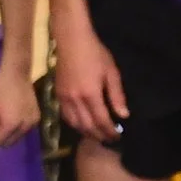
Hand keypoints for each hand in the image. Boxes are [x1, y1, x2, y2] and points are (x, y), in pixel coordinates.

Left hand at [0, 70, 41, 149]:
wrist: (17, 75)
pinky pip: (25, 130)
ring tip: (4, 115)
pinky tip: (13, 113)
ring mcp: (33, 123)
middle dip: (0, 136)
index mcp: (12, 125)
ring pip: (17, 137)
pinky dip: (18, 127)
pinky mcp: (37, 118)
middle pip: (9, 142)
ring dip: (9, 132)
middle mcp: (25, 127)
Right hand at [52, 27, 127, 143]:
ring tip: (96, 135)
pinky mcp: (58, 94)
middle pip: (88, 126)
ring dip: (86, 132)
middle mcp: (75, 99)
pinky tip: (82, 125)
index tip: (118, 136)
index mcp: (90, 94)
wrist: (71, 40)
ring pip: (75, 124)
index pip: (102, 120)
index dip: (110, 131)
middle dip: (99, 135)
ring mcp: (64, 98)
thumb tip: (123, 115)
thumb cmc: (95, 53)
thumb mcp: (111, 72)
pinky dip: (74, 124)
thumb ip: (117, 95)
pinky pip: (65, 116)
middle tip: (109, 139)